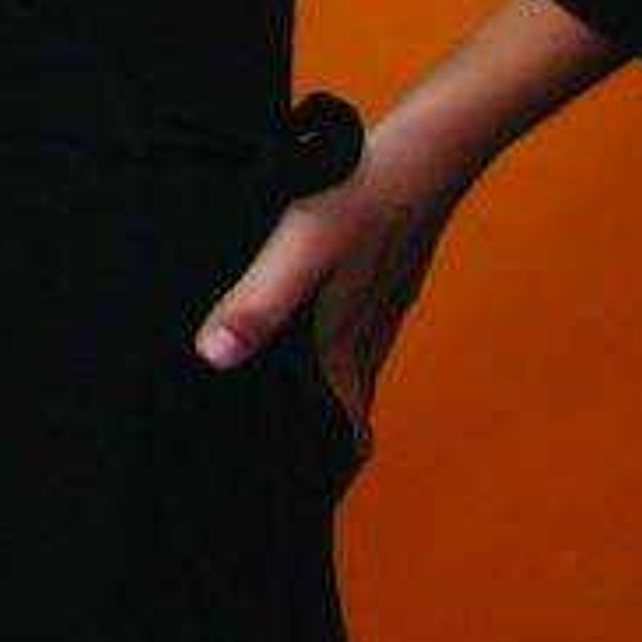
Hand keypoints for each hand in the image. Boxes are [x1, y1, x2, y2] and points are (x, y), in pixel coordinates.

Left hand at [192, 119, 468, 458]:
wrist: (429, 149)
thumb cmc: (360, 196)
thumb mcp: (297, 247)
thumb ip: (257, 303)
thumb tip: (212, 359)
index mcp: (346, 344)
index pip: (345, 433)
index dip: (323, 468)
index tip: (287, 491)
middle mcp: (368, 339)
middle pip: (344, 411)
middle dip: (313, 440)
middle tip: (263, 457)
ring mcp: (379, 311)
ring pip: (349, 376)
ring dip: (319, 398)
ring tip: (268, 407)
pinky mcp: (382, 283)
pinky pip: (354, 340)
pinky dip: (328, 359)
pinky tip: (299, 340)